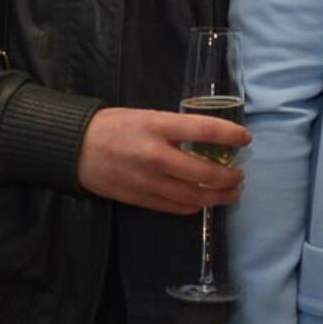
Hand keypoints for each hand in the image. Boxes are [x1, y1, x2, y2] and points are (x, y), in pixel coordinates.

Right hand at [77, 107, 248, 214]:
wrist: (76, 148)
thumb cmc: (114, 126)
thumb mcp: (147, 116)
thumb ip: (175, 128)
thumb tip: (208, 138)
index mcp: (157, 126)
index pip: (203, 129)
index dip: (230, 134)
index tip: (246, 138)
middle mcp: (155, 155)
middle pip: (203, 172)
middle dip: (228, 176)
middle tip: (239, 175)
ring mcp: (148, 181)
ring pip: (193, 196)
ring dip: (217, 196)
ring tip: (231, 193)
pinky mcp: (140, 199)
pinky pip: (174, 207)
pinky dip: (194, 206)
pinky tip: (203, 203)